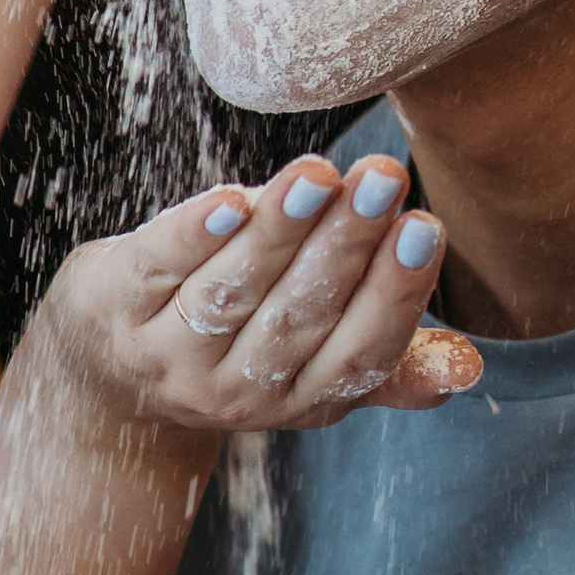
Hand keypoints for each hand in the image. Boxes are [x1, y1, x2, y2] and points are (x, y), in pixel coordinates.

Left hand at [28, 150, 482, 468]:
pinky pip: (157, 267)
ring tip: (317, 175)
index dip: (393, 293)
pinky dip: (193, 234)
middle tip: (385, 177)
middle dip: (345, 243)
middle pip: (298, 314)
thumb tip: (469, 368)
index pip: (359, 349)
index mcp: (302, 399)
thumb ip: (390, 361)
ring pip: (232, 290)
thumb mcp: (315, 370)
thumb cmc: (238, 347)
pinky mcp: (112, 306)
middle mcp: (233, 390)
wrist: (105, 378)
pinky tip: (228, 199)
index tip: (424, 228)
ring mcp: (166, 354)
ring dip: (278, 231)